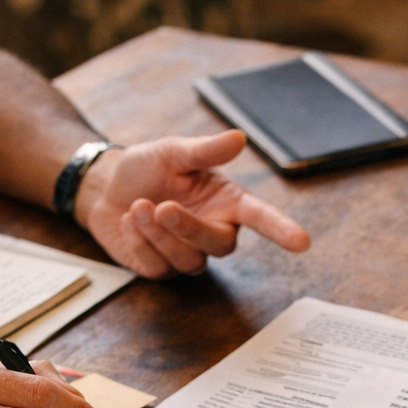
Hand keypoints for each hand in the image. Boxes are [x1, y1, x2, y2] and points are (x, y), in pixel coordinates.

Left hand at [75, 131, 310, 276]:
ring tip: (137, 206)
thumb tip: (239, 137)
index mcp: (227, 202)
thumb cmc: (147, 168)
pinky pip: (158, 266)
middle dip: (189, 228)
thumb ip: (205, 150)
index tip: (302, 242)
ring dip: (157, 233)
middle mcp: (213, 232)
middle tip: (163, 206)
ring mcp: (189, 254)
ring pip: (188, 260)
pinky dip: (139, 240)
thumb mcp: (173, 151)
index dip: (281, 229)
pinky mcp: (162, 269)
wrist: (106, 188)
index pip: (261, 218)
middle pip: (220, 246)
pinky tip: (129, 220)